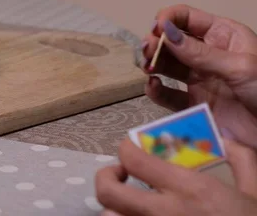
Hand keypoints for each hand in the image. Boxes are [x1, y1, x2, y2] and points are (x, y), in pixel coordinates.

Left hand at [95, 138, 256, 215]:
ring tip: (129, 204)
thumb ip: (241, 159)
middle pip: (107, 192)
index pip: (133, 159)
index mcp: (189, 189)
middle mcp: (164, 213)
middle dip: (106, 178)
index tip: (131, 149)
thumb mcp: (256, 191)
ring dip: (114, 209)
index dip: (125, 148)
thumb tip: (222, 140)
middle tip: (121, 176)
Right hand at [142, 4, 256, 148]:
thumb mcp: (239, 68)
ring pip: (167, 65)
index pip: (187, 17)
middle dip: (156, 42)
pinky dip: (156, 90)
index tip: (155, 29)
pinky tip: (153, 86)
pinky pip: (168, 94)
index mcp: (223, 35)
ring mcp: (199, 79)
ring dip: (153, 63)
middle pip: (172, 40)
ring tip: (148, 67)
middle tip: (147, 51)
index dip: (168, 19)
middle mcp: (208, 54)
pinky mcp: (192, 104)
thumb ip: (199, 52)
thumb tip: (165, 32)